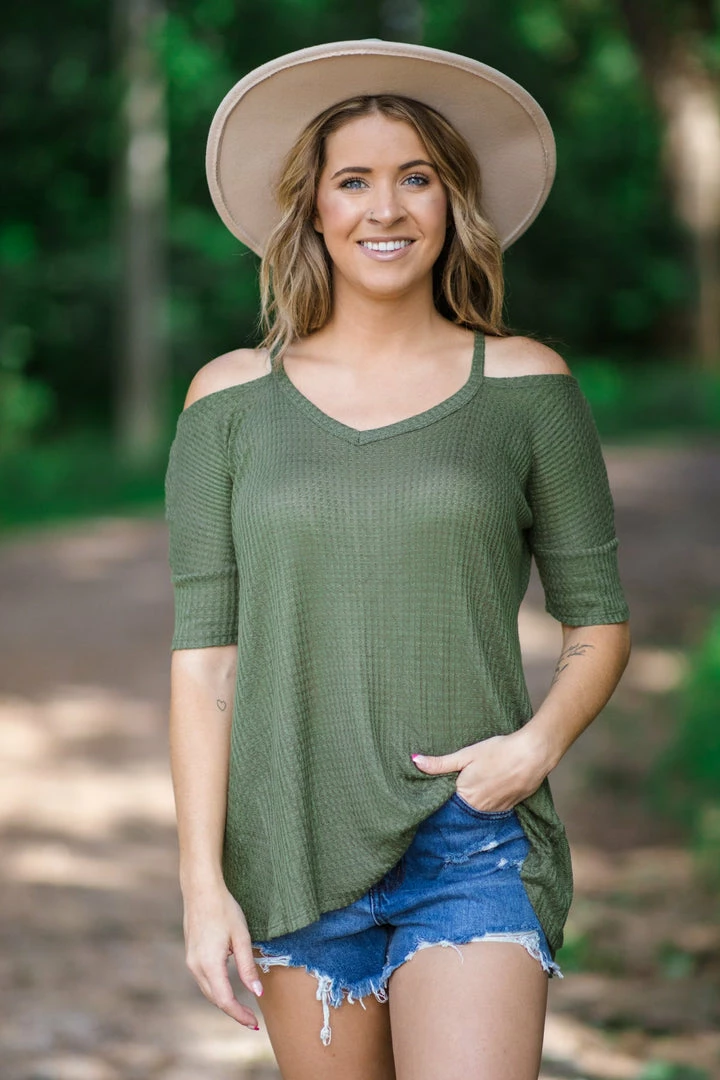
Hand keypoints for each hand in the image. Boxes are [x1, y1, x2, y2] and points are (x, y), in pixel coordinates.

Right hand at [183, 883, 263, 1029]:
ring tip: (243, 1009)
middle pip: (215, 999)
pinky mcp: (191, 954)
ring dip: (224, 1001)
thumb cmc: (224, 909)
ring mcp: (190, 961)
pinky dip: (217, 989)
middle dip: (233, 1012)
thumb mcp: (241, 937)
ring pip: (208, 990)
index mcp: (209, 964)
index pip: (225, 1000)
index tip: (254, 1024)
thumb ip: (247, 967)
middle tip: (252, 1020)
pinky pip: (204, 979)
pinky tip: (229, 988)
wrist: (201, 890)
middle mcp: (196, 966)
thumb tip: (256, 994)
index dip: (240, 1015)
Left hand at [411, 728, 551, 811]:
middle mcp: (478, 807)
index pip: (445, 805)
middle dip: (455, 804)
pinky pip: (492, 810)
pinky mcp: (509, 807)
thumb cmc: (498, 751)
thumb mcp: (466, 754)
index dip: (439, 801)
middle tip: (451, 794)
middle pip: (461, 810)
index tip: (432, 797)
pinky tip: (489, 792)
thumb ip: (440, 763)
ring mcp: (495, 809)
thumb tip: (414, 761)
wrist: (532, 755)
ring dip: (472, 805)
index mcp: (464, 795)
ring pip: (477, 811)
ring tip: (471, 792)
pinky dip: (488, 804)